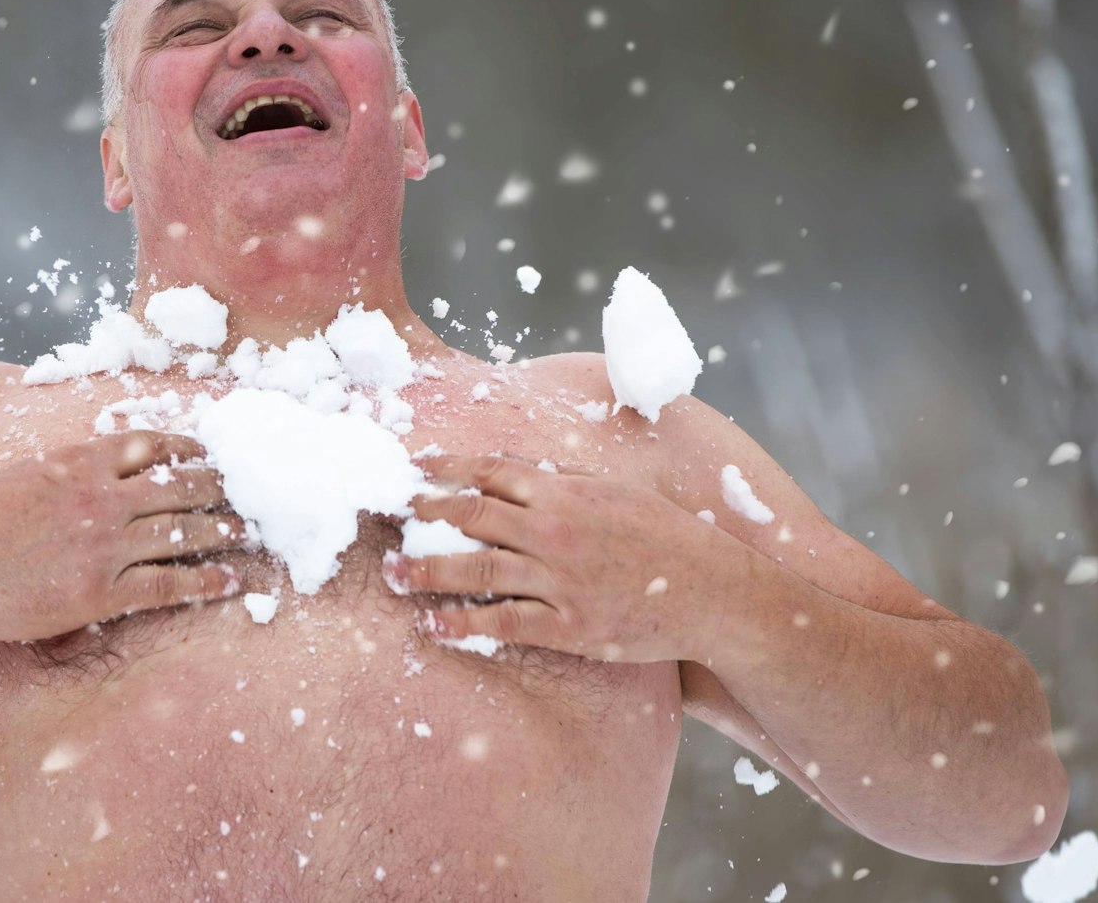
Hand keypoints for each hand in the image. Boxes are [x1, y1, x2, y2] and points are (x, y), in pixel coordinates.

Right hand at [0, 431, 247, 643]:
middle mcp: (98, 498)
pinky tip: (231, 581)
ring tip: (251, 532)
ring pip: (183, 533)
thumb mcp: (21, 473)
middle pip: (179, 485)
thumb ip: (68, 464)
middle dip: (221, 488)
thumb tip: (101, 456)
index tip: (213, 454)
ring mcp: (102, 547)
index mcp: (77, 461)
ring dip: (225, 531)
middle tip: (251, 492)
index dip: (190, 449)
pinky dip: (206, 582)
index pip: (152, 445)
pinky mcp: (100, 593)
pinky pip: (167, 585)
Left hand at [385, 455, 730, 661]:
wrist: (710, 591)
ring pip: (476, 569)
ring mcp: (559, 581)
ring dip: (427, 570)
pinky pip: (503, 622)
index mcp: (566, 493)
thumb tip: (519, 476)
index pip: (490, 472)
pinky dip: (464, 623)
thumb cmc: (666, 537)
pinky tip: (434, 624)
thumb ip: (565, 486)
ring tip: (393, 574)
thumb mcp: (617, 493)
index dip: (445, 469)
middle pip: (471, 515)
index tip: (412, 469)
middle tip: (387, 514)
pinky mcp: (568, 627)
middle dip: (423, 513)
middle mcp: (555, 532)